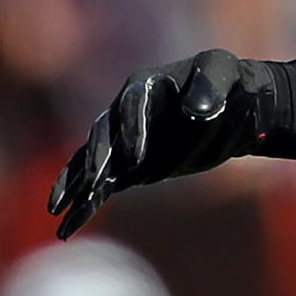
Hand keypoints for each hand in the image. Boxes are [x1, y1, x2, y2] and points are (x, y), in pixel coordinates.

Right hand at [48, 49, 275, 237]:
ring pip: (92, 161)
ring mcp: (126, 140)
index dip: (132, 130)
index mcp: (145, 86)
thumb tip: (195, 112)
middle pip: (103, 135)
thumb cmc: (230, 81)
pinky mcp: (132, 165)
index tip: (138, 157)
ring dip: (76, 185)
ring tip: (59, 211)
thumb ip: (211, 87)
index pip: (131, 106)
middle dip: (96, 159)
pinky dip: (87, 201)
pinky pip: (103, 183)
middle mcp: (125, 112)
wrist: (236, 105)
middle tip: (93, 181)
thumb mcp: (224, 72)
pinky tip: (69, 224)